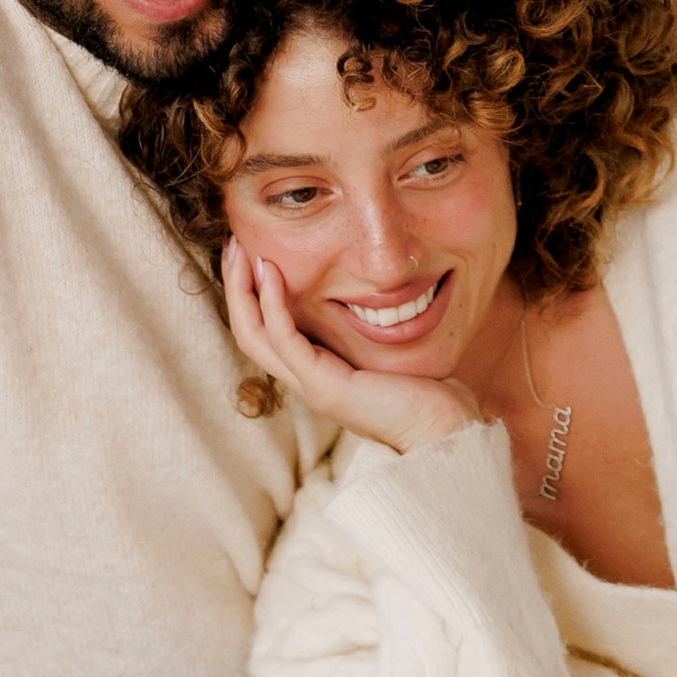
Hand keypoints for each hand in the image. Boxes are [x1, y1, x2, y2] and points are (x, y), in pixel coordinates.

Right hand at [223, 241, 480, 457]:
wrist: (443, 430)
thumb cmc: (427, 393)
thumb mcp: (388, 350)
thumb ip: (371, 326)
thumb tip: (380, 291)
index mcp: (316, 373)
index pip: (265, 333)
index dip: (251, 294)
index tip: (250, 254)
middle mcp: (305, 382)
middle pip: (248, 332)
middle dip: (236, 286)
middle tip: (232, 245)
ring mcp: (311, 386)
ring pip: (254, 336)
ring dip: (244, 290)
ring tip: (241, 251)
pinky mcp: (324, 387)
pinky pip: (285, 340)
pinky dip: (274, 304)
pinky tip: (272, 273)